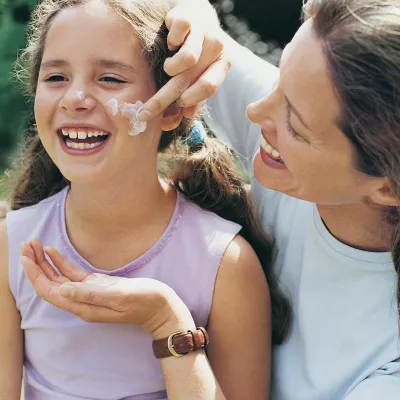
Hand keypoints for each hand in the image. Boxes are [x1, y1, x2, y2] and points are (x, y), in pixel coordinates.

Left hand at [20, 240, 194, 338]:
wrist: (161, 307)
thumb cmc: (145, 302)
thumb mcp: (119, 297)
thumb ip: (91, 294)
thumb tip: (61, 289)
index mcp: (84, 307)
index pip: (50, 291)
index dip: (36, 274)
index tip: (25, 256)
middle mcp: (82, 301)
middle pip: (50, 284)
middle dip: (35, 266)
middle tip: (25, 245)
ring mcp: (90, 293)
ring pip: (59, 278)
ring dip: (45, 263)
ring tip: (34, 245)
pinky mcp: (98, 285)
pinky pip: (73, 274)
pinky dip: (61, 263)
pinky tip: (52, 252)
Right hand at [137, 0, 229, 123]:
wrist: (198, 15)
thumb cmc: (200, 51)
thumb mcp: (202, 73)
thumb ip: (196, 97)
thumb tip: (185, 115)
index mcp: (222, 64)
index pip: (209, 87)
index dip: (191, 99)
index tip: (177, 107)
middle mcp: (216, 47)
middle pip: (188, 79)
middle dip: (163, 99)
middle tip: (145, 113)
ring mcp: (203, 31)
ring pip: (186, 59)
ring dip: (171, 68)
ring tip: (168, 68)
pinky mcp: (188, 17)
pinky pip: (176, 35)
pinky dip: (170, 42)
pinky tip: (171, 44)